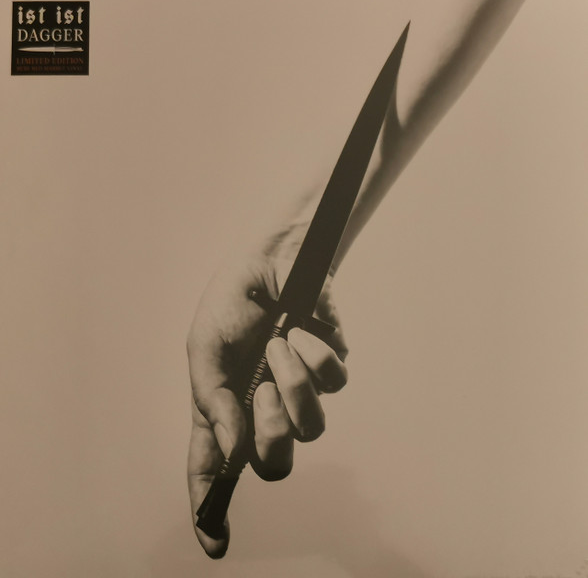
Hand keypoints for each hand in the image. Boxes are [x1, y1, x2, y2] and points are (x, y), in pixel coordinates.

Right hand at [187, 239, 347, 557]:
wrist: (271, 260)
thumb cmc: (231, 304)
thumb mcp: (205, 351)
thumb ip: (216, 405)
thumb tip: (236, 457)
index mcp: (224, 406)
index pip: (213, 468)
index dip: (210, 508)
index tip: (216, 544)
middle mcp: (262, 407)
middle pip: (276, 463)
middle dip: (273, 433)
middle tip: (263, 390)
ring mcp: (299, 390)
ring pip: (313, 427)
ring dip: (293, 382)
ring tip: (280, 345)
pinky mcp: (329, 368)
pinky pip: (334, 382)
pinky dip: (315, 354)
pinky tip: (302, 330)